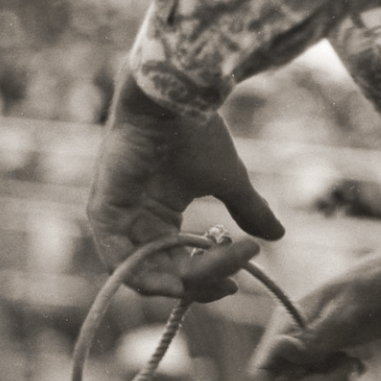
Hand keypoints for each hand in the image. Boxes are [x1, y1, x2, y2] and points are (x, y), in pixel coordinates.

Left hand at [86, 69, 284, 299]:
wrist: (176, 98)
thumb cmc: (196, 132)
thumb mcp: (228, 180)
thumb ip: (248, 209)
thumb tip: (277, 234)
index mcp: (159, 216)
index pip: (178, 268)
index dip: (207, 281)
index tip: (239, 281)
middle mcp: (136, 222)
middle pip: (165, 277)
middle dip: (202, 282)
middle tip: (234, 276)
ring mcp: (117, 219)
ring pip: (145, 275)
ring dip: (184, 282)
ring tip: (219, 271)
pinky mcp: (103, 211)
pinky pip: (118, 261)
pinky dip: (148, 278)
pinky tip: (182, 279)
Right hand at [249, 236, 380, 380]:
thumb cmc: (377, 287)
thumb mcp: (348, 314)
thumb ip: (314, 338)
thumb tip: (278, 351)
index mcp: (287, 322)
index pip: (261, 372)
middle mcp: (290, 336)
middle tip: (348, 371)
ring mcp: (306, 347)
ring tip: (354, 367)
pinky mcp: (324, 355)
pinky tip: (356, 366)